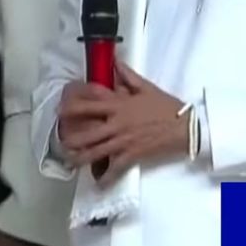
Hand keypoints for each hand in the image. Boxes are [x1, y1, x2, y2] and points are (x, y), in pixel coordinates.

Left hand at [60, 62, 188, 182]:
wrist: (185, 127)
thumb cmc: (167, 107)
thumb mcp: (146, 88)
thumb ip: (128, 76)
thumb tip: (116, 62)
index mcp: (118, 106)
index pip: (89, 105)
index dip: (72, 108)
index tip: (59, 110)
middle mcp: (116, 124)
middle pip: (87, 133)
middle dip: (71, 139)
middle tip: (59, 142)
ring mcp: (123, 141)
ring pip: (96, 152)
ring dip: (80, 158)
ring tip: (69, 161)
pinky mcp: (132, 155)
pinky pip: (115, 168)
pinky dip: (105, 177)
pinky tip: (98, 183)